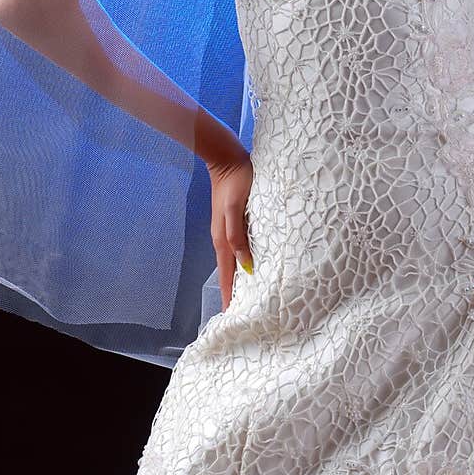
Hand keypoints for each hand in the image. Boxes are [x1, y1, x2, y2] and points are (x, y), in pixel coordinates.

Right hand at [207, 148, 254, 310]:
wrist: (227, 159)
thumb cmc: (235, 181)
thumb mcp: (234, 208)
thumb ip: (237, 235)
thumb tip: (245, 264)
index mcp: (223, 239)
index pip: (227, 274)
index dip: (228, 294)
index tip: (231, 315)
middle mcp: (223, 238)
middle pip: (229, 270)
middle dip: (232, 290)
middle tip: (241, 311)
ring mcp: (228, 230)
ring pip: (234, 260)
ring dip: (238, 277)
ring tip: (247, 293)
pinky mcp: (235, 221)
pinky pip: (238, 247)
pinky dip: (243, 260)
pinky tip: (251, 263)